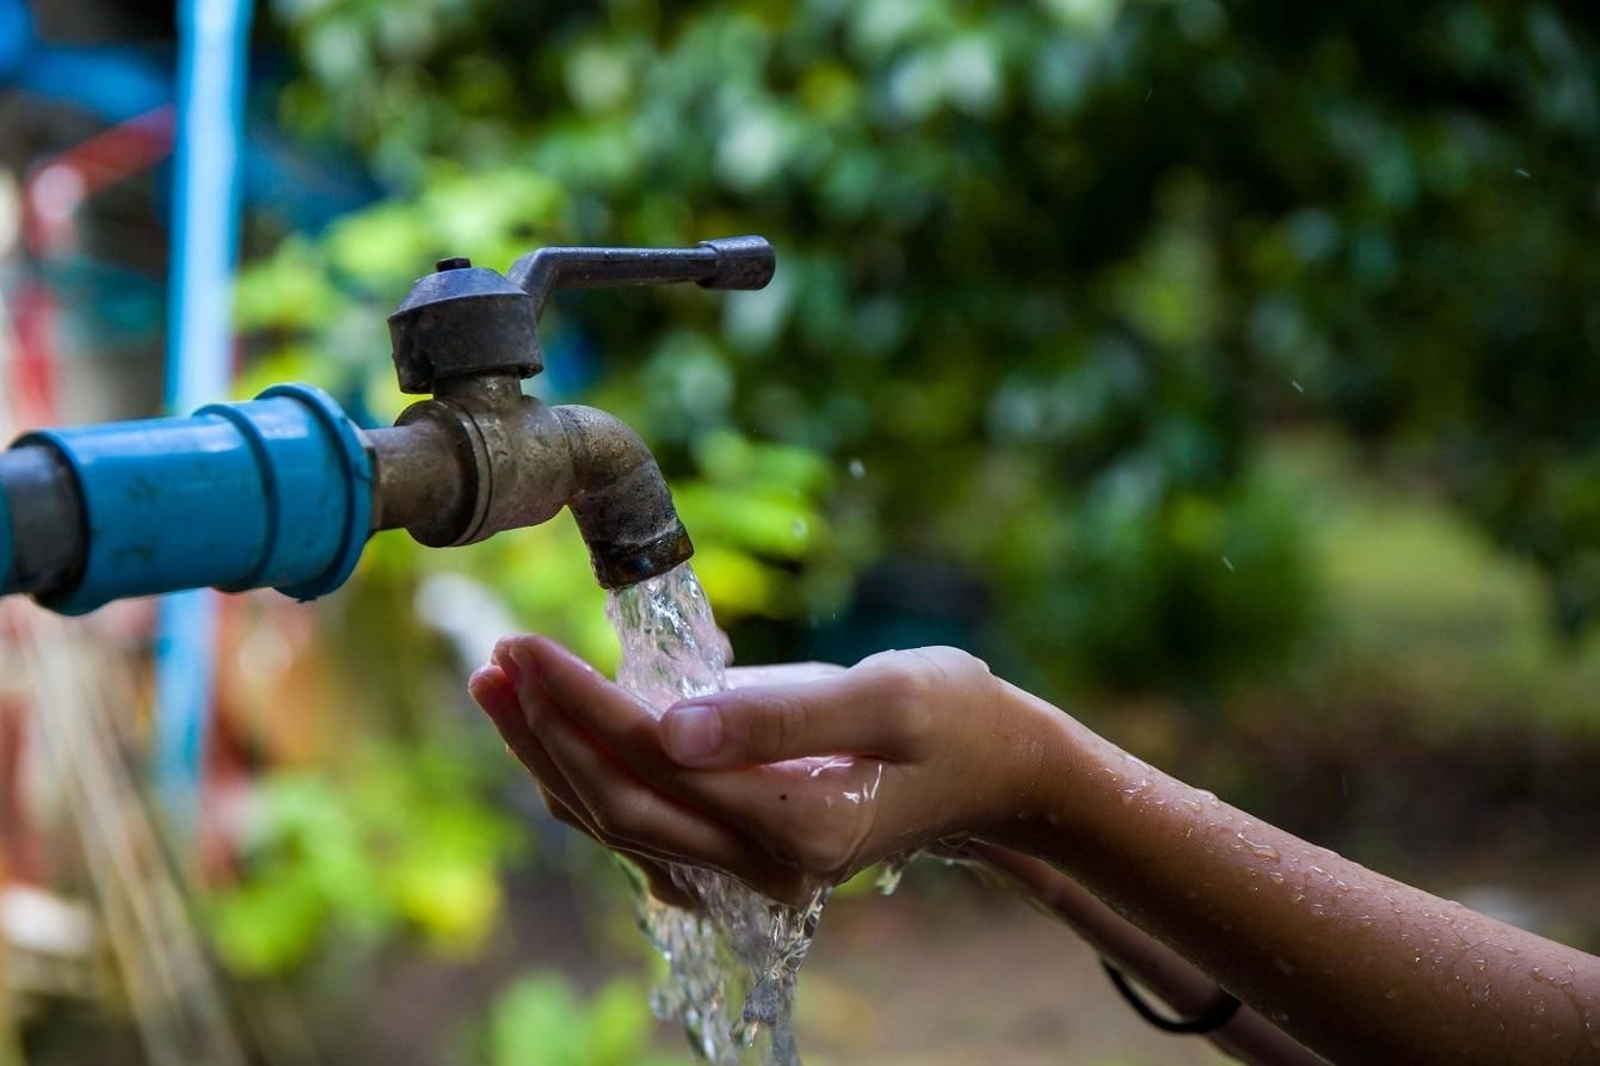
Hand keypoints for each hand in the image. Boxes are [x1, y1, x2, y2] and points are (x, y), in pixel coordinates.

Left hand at [468, 637, 1039, 906]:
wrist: (991, 774)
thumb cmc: (951, 718)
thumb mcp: (890, 695)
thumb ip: (782, 714)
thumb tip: (670, 722)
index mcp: (797, 824)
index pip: (656, 763)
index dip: (579, 706)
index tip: (524, 646)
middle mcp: (762, 865)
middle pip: (616, 805)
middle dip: (545, 733)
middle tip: (495, 657)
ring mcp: (746, 867)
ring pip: (616, 820)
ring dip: (549, 754)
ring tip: (498, 681)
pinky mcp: (737, 849)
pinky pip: (639, 819)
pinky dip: (584, 771)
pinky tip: (550, 723)